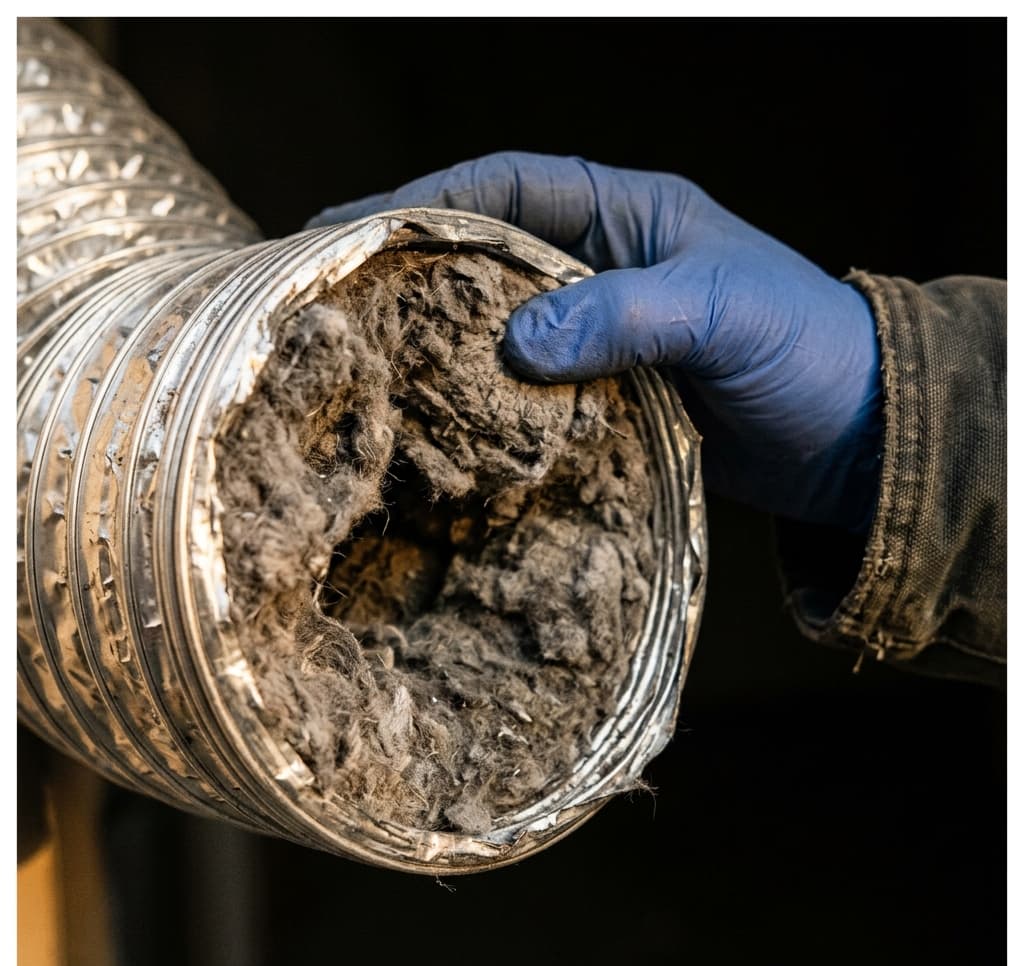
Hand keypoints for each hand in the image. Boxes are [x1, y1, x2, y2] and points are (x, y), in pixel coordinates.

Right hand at [307, 153, 881, 532]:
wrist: (855, 438)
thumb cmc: (806, 350)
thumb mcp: (722, 311)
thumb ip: (625, 316)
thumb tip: (517, 345)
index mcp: (628, 216)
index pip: (506, 188)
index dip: (425, 199)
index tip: (350, 226)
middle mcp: (603, 269)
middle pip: (487, 258)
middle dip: (414, 272)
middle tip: (336, 299)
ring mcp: (601, 339)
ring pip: (501, 330)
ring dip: (443, 345)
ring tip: (369, 364)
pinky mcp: (605, 399)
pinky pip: (531, 394)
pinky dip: (488, 406)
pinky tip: (444, 426)